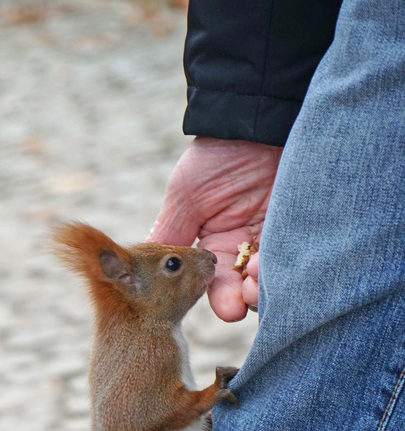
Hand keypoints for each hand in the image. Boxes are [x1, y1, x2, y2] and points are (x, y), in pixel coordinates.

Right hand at [149, 137, 281, 320]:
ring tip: (258, 274)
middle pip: (244, 292)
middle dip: (244, 302)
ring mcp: (270, 241)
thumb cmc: (215, 157)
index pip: (214, 289)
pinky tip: (274, 258)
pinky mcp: (297, 230)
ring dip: (265, 288)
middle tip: (244, 297)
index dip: (222, 302)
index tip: (227, 308)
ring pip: (270, 281)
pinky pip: (294, 259)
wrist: (256, 122)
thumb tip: (134, 275)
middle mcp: (241, 251)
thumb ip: (168, 236)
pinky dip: (287, 267)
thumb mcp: (184, 196)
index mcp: (211, 249)